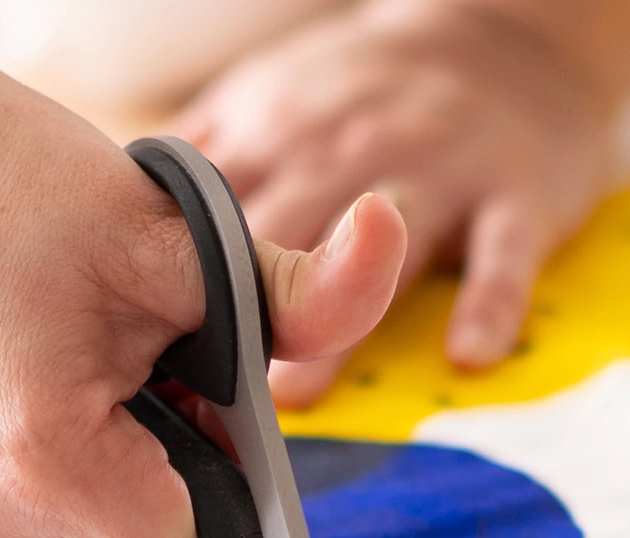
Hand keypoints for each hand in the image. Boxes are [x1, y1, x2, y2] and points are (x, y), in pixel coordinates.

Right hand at [0, 47, 406, 537]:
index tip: (198, 409)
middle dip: (152, 462)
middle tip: (117, 348)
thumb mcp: (171, 230)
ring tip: (48, 346)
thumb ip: (299, 289)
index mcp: (43, 464)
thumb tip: (393, 242)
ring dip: (85, 459)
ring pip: (65, 525)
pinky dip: (19, 455)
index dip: (220, 489)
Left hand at [173, 0, 628, 405]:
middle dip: (237, 313)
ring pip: (382, 250)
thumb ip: (202, 170)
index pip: (207, 214)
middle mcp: (348, 153)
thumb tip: (115, 234)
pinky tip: (466, 357)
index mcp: (278, 136)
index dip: (166, 281)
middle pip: (282, 235)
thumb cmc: (374, 95)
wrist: (509, 40)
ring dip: (339, 322)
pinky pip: (502, 254)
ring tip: (302, 394)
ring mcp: (434, 172)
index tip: (134, 354)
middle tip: (199, 404)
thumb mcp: (273, 103)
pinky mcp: (514, 194)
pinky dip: (487, 304)